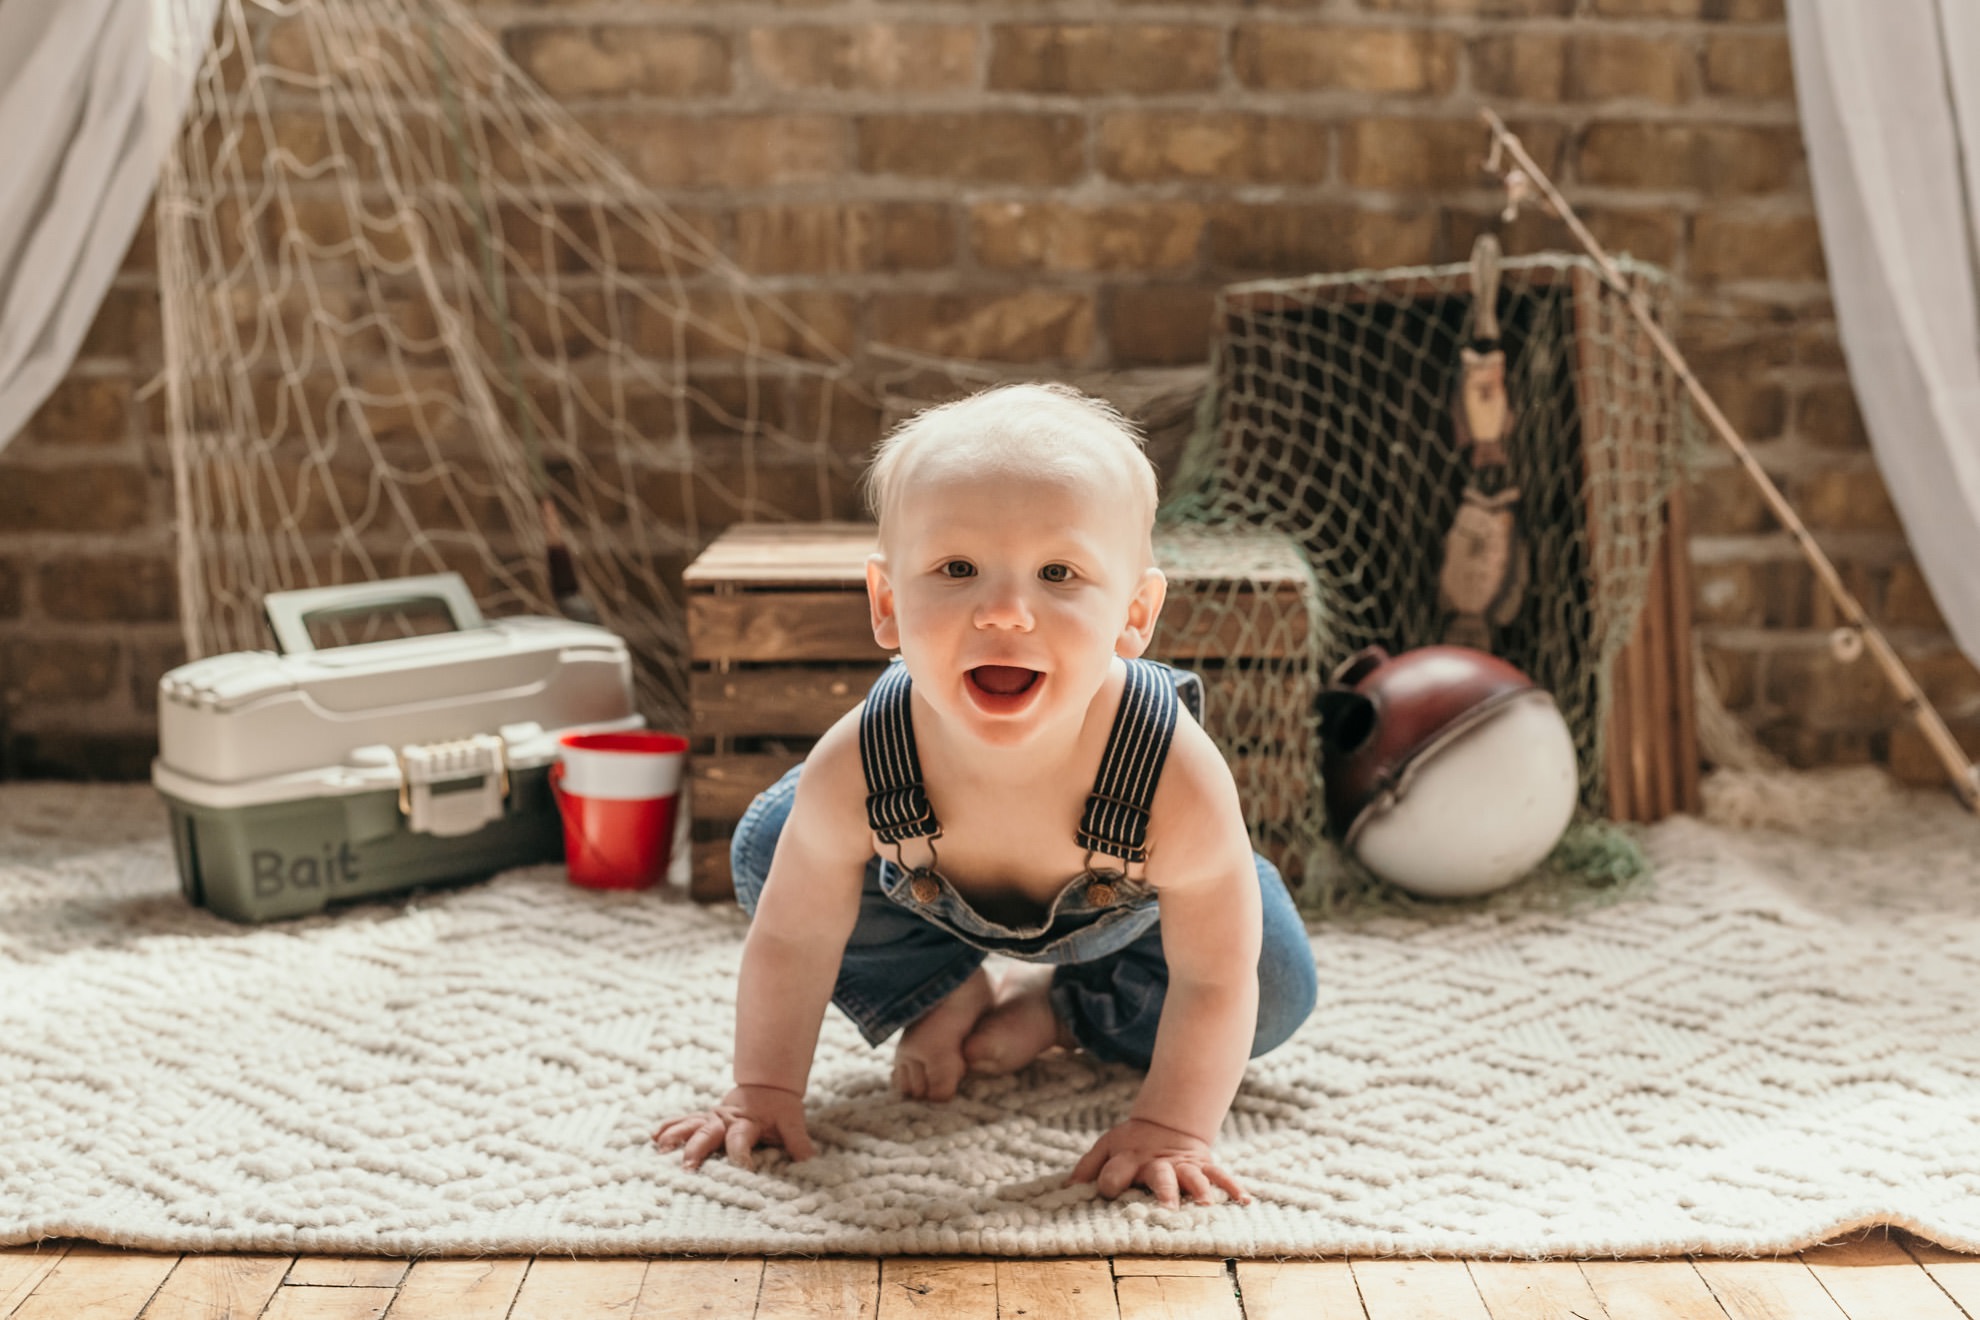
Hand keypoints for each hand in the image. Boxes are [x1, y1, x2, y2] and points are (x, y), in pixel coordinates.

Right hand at [653, 1084, 814, 1170]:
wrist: (769, 1086)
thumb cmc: (780, 1109)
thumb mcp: (793, 1122)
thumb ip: (798, 1141)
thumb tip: (809, 1160)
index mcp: (748, 1122)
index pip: (741, 1138)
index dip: (741, 1153)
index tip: (742, 1168)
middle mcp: (726, 1119)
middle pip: (709, 1133)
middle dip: (697, 1148)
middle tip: (687, 1165)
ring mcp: (713, 1118)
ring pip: (692, 1126)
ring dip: (676, 1137)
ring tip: (661, 1149)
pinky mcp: (705, 1118)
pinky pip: (685, 1121)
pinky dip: (670, 1127)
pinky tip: (654, 1136)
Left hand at [1068, 1117, 1250, 1208]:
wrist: (1167, 1124)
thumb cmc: (1131, 1143)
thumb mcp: (1106, 1147)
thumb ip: (1087, 1166)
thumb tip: (1066, 1188)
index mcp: (1129, 1158)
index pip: (1115, 1172)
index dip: (1109, 1181)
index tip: (1108, 1190)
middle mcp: (1157, 1164)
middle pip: (1159, 1177)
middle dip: (1164, 1192)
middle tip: (1167, 1208)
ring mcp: (1183, 1165)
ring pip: (1193, 1178)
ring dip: (1200, 1190)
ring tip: (1207, 1204)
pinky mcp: (1203, 1165)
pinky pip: (1221, 1175)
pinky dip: (1233, 1187)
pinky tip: (1245, 1200)